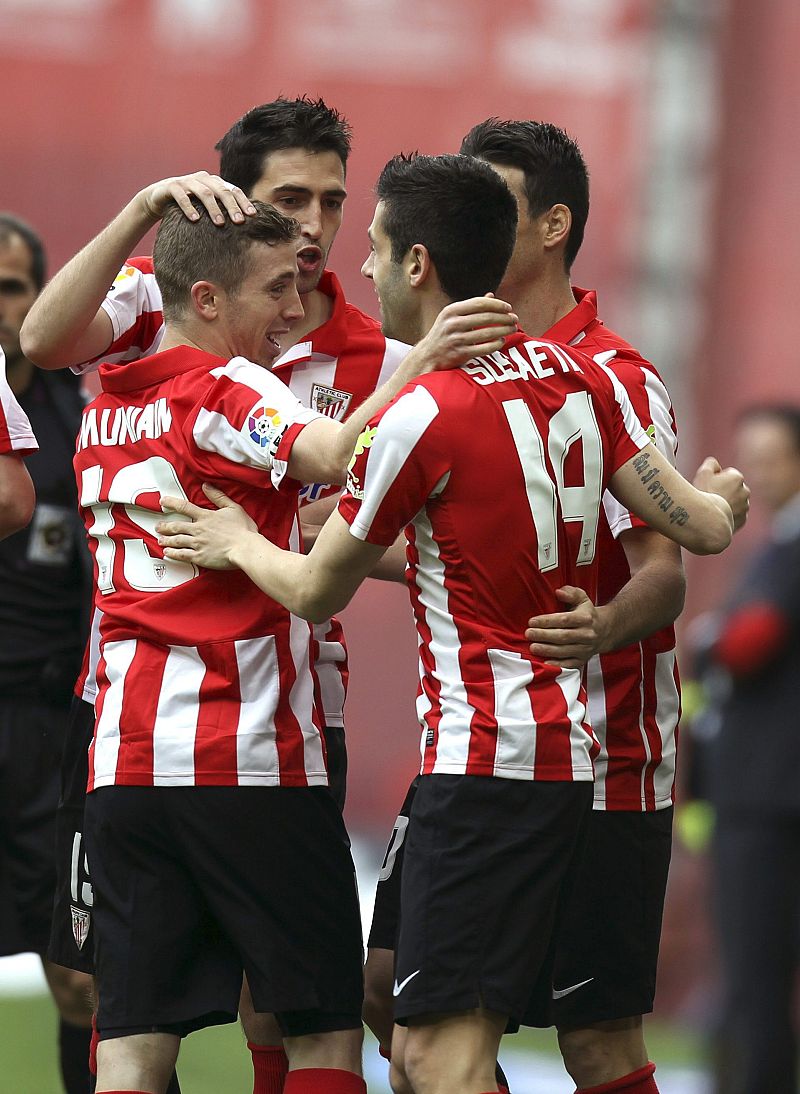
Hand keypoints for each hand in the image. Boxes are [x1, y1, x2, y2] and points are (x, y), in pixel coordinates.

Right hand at [136, 171, 255, 226]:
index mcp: (214, 182)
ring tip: (220, 223)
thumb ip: (222, 209)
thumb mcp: (207, 206)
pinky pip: (182, 196)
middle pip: (221, 190)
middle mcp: (203, 179)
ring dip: (213, 208)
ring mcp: (187, 181)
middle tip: (239, 222)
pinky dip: (189, 207)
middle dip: (231, 206)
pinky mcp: (172, 186)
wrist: (160, 197)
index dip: (243, 202)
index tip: (252, 216)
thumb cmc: (189, 204)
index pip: (233, 190)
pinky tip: (195, 219)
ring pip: (204, 192)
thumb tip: (246, 225)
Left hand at [156, 484, 257, 569]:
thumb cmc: (243, 530)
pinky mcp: (199, 557)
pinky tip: (168, 553)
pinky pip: (182, 555)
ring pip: (176, 541)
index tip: (162, 502)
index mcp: (206, 517)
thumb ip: (218, 497)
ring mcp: (197, 544)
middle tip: (158, 527)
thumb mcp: (233, 508)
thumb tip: (206, 486)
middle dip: (165, 526)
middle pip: (176, 526)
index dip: (171, 503)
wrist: (245, 549)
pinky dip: (173, 554)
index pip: (184, 507)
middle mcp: (198, 529)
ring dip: (166, 540)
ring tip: (160, 540)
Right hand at [415, 294, 517, 371]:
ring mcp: (456, 339)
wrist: (428, 356)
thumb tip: (491, 295)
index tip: (509, 307)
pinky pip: (484, 348)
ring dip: (503, 330)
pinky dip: (495, 344)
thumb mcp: (453, 316)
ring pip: (487, 333)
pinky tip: (501, 341)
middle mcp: (453, 324)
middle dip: (504, 318)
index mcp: (451, 311)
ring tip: (512, 329)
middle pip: (485, 317)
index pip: (479, 303)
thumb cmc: (444, 333)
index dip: (497, 304)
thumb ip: (472, 307)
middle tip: (515, 319)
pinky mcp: (460, 354)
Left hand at [525, 586, 608, 667]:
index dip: (547, 621)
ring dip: (547, 650)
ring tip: (533, 647)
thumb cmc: (587, 613)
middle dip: (544, 635)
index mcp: (585, 618)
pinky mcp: (583, 660)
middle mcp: (587, 634)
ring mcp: (585, 648)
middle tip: (529, 634)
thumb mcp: (582, 599)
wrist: (605, 631)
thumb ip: (571, 593)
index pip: (564, 620)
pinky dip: (558, 665)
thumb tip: (559, 592)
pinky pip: (570, 664)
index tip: (532, 621)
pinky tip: (545, 663)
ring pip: (564, 651)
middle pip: (563, 636)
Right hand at [692, 456, 749, 530]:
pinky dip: (730, 514)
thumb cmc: (702, 495)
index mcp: (737, 478)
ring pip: (736, 501)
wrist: (705, 521)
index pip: (728, 474)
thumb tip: (716, 465)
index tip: (709, 486)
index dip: (716, 478)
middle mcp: (745, 491)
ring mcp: (745, 507)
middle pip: (733, 487)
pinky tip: (718, 516)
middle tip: (711, 497)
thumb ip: (711, 463)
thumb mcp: (702, 473)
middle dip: (725, 490)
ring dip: (728, 502)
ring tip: (714, 508)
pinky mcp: (743, 520)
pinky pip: (736, 514)